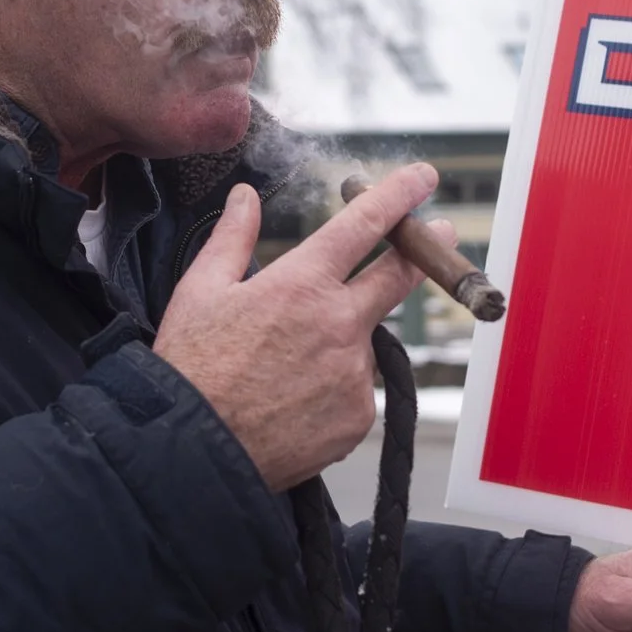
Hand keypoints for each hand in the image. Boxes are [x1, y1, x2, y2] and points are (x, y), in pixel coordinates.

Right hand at [156, 163, 452, 491]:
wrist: (194, 452)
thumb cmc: (191, 369)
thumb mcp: (200, 290)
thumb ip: (231, 237)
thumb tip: (246, 196)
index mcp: (302, 284)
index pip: (365, 225)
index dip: (399, 195)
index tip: (422, 179)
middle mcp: (339, 324)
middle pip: (399, 275)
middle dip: (424, 249)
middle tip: (440, 231)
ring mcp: (353, 373)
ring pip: (364, 341)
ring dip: (344, 340)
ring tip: (286, 367)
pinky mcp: (357, 416)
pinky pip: (355, 390)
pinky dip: (335, 388)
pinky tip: (293, 399)